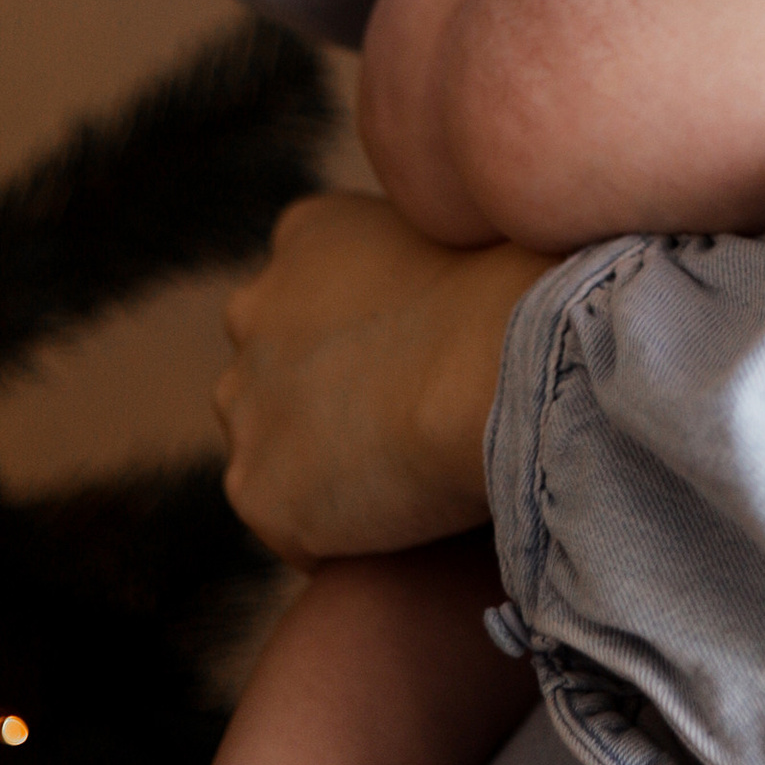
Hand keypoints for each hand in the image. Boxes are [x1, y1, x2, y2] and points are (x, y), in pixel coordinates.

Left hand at [214, 192, 549, 566]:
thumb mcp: (468, 230)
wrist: (498, 367)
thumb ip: (428, 256)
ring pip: (279, 449)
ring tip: (414, 473)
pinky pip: (300, 527)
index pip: (316, 291)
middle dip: (329, 395)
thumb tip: (462, 290)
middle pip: (279, 370)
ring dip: (330, 466)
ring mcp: (246, 406)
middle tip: (416, 415)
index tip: (428, 356)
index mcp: (307, 233)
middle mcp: (254, 311)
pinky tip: (409, 523)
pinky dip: (347, 534)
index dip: (373, 330)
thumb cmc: (519, 291)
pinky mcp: (256, 490)